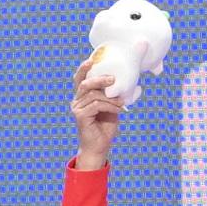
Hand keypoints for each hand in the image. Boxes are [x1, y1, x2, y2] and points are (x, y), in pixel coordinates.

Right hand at [69, 55, 125, 169]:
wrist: (100, 146)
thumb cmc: (106, 125)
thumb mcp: (112, 107)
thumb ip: (114, 95)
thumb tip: (129, 83)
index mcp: (83, 96)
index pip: (80, 78)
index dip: (84, 68)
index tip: (92, 59)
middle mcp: (77, 100)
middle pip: (85, 83)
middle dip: (99, 78)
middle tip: (113, 78)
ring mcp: (77, 108)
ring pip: (93, 95)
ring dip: (110, 97)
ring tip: (121, 101)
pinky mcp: (80, 116)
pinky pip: (96, 105)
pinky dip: (109, 105)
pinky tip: (118, 109)